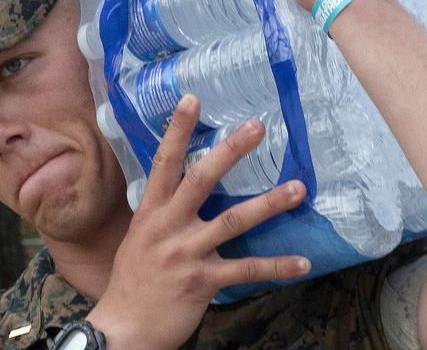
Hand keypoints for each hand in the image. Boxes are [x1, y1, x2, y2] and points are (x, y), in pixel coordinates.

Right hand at [87, 94, 309, 349]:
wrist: (123, 329)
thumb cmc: (134, 280)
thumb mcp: (140, 237)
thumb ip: (163, 212)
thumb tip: (185, 187)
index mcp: (151, 211)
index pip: (164, 162)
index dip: (178, 130)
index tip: (192, 98)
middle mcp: (167, 226)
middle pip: (201, 179)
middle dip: (231, 151)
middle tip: (257, 126)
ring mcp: (185, 253)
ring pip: (233, 221)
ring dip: (269, 203)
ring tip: (298, 189)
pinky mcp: (202, 281)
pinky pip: (246, 270)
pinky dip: (277, 266)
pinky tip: (303, 262)